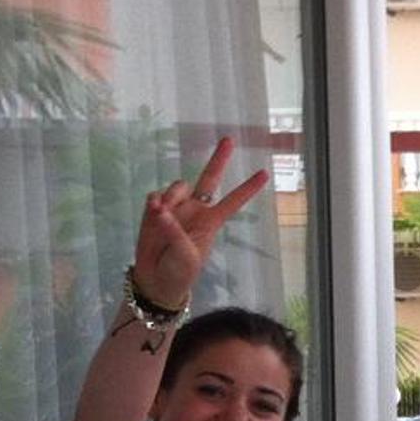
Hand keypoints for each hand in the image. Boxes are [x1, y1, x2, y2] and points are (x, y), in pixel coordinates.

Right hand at [135, 138, 269, 307]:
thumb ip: (174, 231)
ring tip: (162, 212)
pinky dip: (154, 202)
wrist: (156, 280)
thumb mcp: (185, 256)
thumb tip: (161, 209)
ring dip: (172, 195)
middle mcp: (195, 210)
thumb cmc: (179, 272)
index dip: (248, 188)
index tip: (265, 173)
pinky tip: (153, 212)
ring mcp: (175, 208)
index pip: (233, 201)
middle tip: (229, 140)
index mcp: (211, 221)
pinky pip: (154, 197)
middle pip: (209, 178)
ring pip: (177, 185)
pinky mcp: (154, 210)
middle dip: (218, 159)